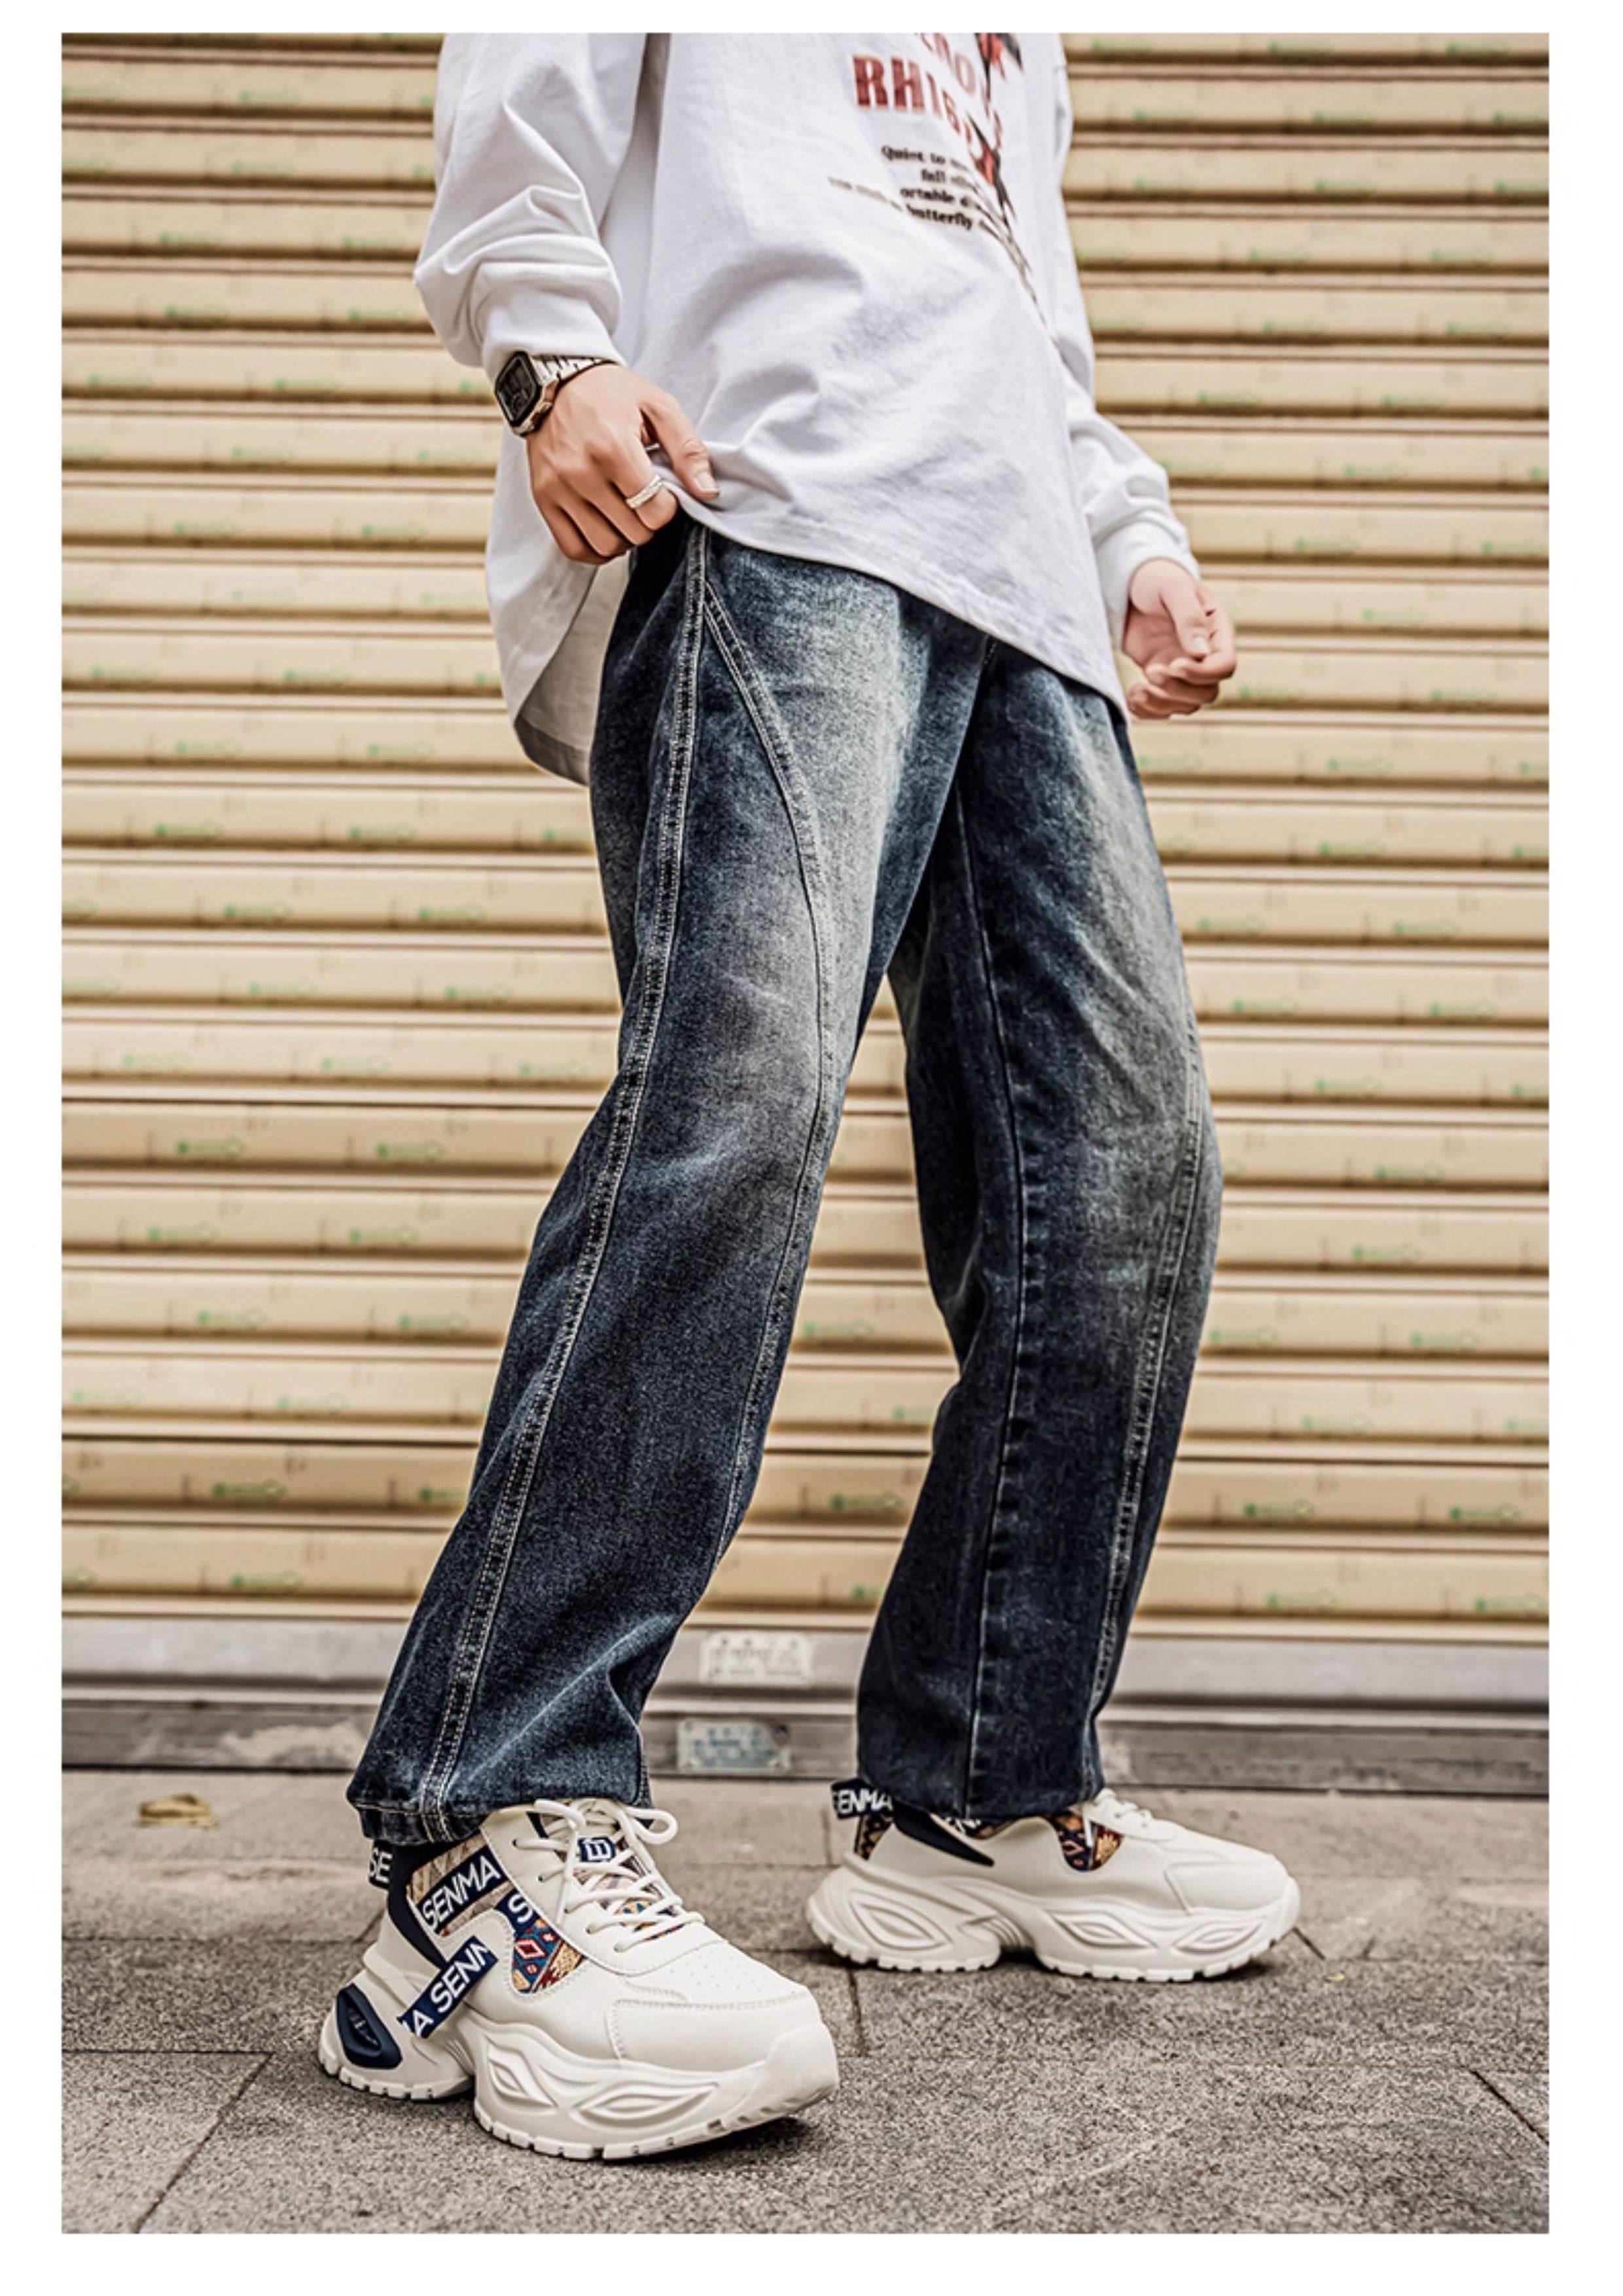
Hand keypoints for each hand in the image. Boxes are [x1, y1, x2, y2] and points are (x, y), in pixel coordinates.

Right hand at [525, 363, 718, 564]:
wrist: (555, 381)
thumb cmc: (611, 393)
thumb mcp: (659, 406)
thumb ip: (688, 449)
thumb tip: (708, 492)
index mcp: (613, 448)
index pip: (654, 511)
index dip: (668, 507)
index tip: (663, 490)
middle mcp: (581, 472)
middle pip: (634, 532)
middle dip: (649, 522)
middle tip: (646, 499)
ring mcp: (558, 488)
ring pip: (606, 545)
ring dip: (625, 538)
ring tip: (627, 513)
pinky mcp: (543, 499)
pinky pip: (574, 548)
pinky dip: (596, 549)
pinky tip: (607, 529)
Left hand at [1122, 558, 1237, 719]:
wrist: (1130, 583)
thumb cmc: (1157, 578)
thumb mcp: (1173, 589)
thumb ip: (1189, 617)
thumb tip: (1200, 653)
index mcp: (1216, 630)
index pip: (1225, 665)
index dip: (1202, 674)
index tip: (1173, 665)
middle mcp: (1205, 654)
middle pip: (1206, 692)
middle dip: (1177, 690)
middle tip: (1152, 671)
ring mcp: (1183, 668)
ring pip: (1186, 704)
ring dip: (1161, 705)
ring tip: (1137, 691)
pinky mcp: (1161, 676)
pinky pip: (1164, 706)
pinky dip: (1148, 710)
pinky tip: (1132, 698)